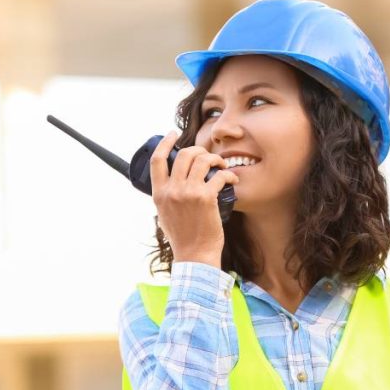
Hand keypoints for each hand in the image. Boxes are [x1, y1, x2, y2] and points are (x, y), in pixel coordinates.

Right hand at [149, 131, 239, 267]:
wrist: (194, 255)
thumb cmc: (182, 237)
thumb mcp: (164, 215)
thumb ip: (167, 197)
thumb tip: (172, 182)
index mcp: (158, 194)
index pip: (157, 160)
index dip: (165, 143)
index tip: (173, 134)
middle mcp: (171, 191)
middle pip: (183, 155)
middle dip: (198, 150)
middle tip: (207, 156)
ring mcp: (188, 193)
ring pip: (202, 160)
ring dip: (215, 158)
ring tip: (221, 165)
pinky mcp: (206, 198)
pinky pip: (219, 176)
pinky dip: (228, 174)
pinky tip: (232, 179)